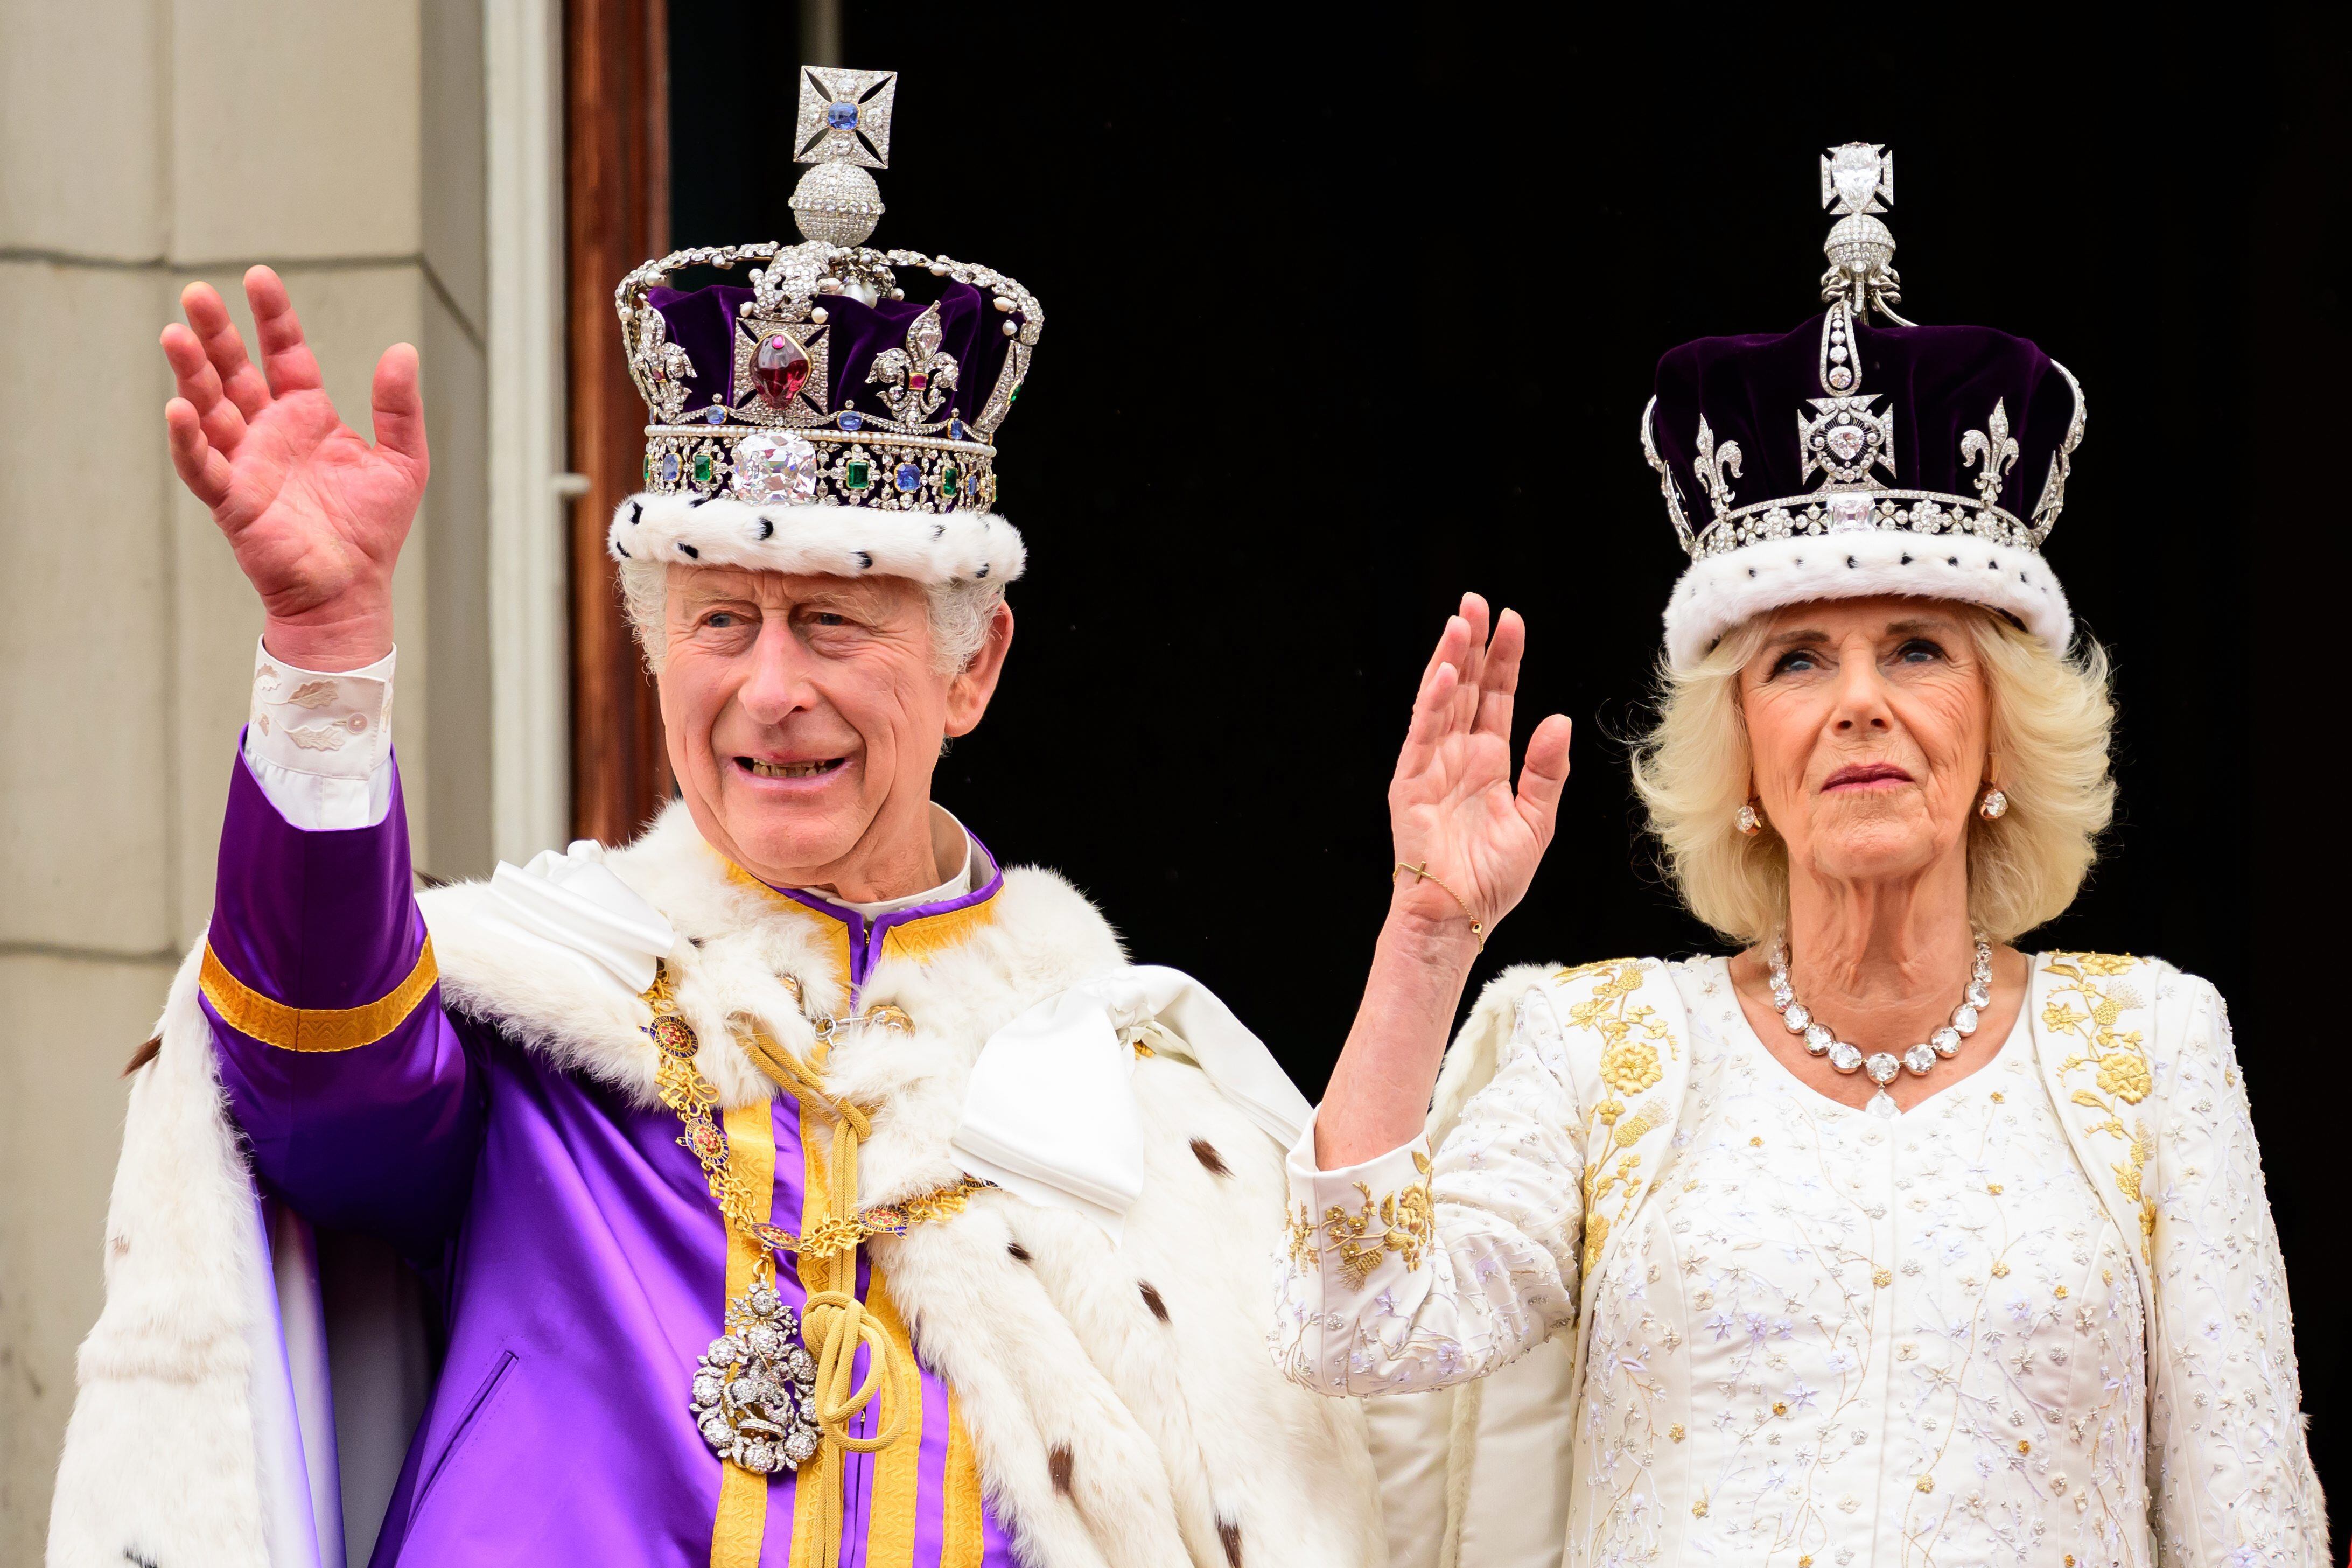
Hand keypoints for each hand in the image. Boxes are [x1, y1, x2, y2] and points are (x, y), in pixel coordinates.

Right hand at [162, 267, 427, 669]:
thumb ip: (399, 408)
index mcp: (307, 416)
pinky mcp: (231, 500)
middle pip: (234, 371)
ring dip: (191, 373)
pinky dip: (188, 438)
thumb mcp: (403, 461)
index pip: (284, 354)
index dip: (272, 317)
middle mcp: (269, 432)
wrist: (354, 590)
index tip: (259, 277)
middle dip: (216, 333)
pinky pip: (201, 464)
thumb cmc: (373, 530)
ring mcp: (245, 463)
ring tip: (175, 333)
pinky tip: (178, 407)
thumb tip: (401, 349)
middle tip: (196, 293)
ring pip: (209, 407)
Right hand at [1387, 593, 1572, 945]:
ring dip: (1449, 661)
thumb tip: (1557, 719)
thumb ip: (1546, 772)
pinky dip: (1431, 704)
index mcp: (1488, 762)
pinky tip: (1444, 674)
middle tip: (1479, 602)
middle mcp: (1458, 756)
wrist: (1458, 916)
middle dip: (1473, 645)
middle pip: (1467, 689)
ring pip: (1441, 702)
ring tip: (1460, 621)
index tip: (1512, 621)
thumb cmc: (1492, 879)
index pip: (1496, 698)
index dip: (1504, 660)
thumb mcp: (1535, 822)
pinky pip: (1422, 736)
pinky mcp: (1410, 784)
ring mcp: (1431, 767)